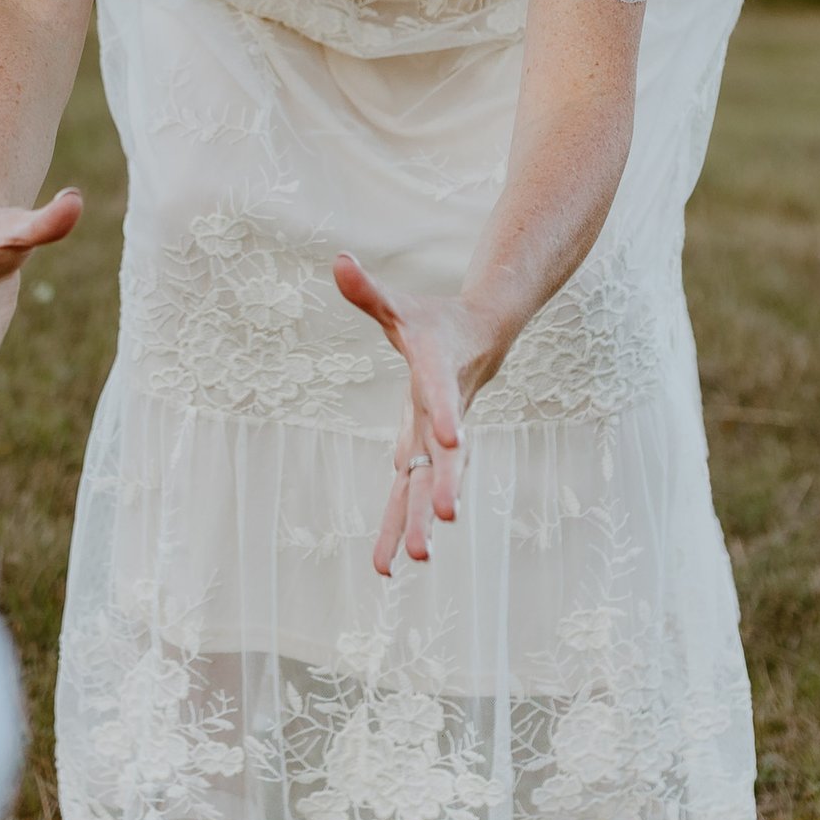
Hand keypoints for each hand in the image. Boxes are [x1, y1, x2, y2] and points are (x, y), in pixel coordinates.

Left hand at [334, 256, 480, 576]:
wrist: (480, 338)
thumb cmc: (433, 322)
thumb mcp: (399, 305)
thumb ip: (368, 290)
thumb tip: (338, 259)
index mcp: (437, 373)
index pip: (442, 392)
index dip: (446, 412)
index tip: (452, 437)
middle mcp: (442, 412)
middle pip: (444, 453)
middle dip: (441, 489)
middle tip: (441, 524)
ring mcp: (438, 437)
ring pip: (430, 483)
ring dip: (421, 519)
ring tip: (413, 560)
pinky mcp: (428, 453)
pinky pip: (417, 492)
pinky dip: (406, 522)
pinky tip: (392, 560)